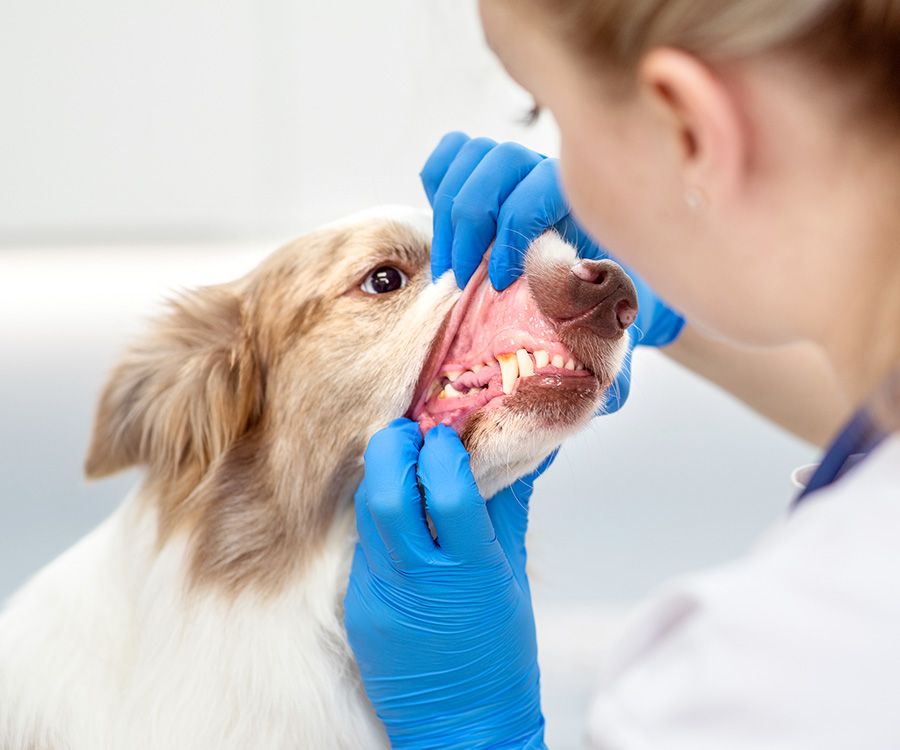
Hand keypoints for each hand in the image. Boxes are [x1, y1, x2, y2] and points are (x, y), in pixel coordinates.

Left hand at [344, 419, 553, 749]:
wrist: (462, 725)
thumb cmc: (500, 652)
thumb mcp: (515, 576)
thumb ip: (508, 508)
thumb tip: (519, 450)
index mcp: (470, 571)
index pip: (446, 489)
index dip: (441, 448)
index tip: (444, 430)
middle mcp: (418, 579)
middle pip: (387, 491)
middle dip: (393, 447)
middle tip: (410, 432)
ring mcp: (379, 594)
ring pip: (367, 512)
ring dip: (382, 477)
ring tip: (402, 465)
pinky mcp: (357, 607)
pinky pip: (362, 546)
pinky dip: (378, 519)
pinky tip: (397, 516)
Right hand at [421, 132, 685, 411]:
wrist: (608, 281)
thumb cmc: (611, 303)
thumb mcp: (617, 323)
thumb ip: (611, 344)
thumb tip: (605, 383)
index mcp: (587, 199)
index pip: (541, 182)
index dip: (513, 229)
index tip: (500, 283)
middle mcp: (551, 172)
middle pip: (495, 160)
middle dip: (468, 223)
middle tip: (460, 280)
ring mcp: (519, 168)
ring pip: (470, 155)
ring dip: (446, 211)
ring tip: (449, 267)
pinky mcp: (490, 174)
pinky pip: (451, 153)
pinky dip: (437, 183)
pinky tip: (443, 227)